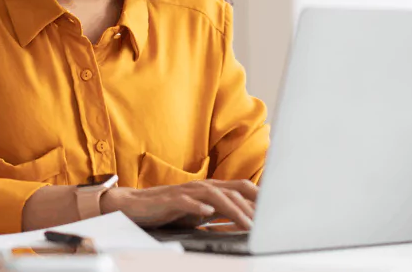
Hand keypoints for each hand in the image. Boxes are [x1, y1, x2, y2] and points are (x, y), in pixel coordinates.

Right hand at [100, 179, 257, 229]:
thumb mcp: (199, 213)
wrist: (135, 205)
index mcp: (210, 188)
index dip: (259, 197)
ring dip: (232, 210)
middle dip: (251, 207)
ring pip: (214, 196)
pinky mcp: (169, 199)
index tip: (276, 209)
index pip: (241, 188)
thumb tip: (243, 223)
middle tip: (265, 224)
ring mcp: (186, 191)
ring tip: (245, 223)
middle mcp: (201, 186)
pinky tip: (207, 213)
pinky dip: (198, 207)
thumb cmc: (169, 210)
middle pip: (232, 192)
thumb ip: (219, 214)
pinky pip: (186, 201)